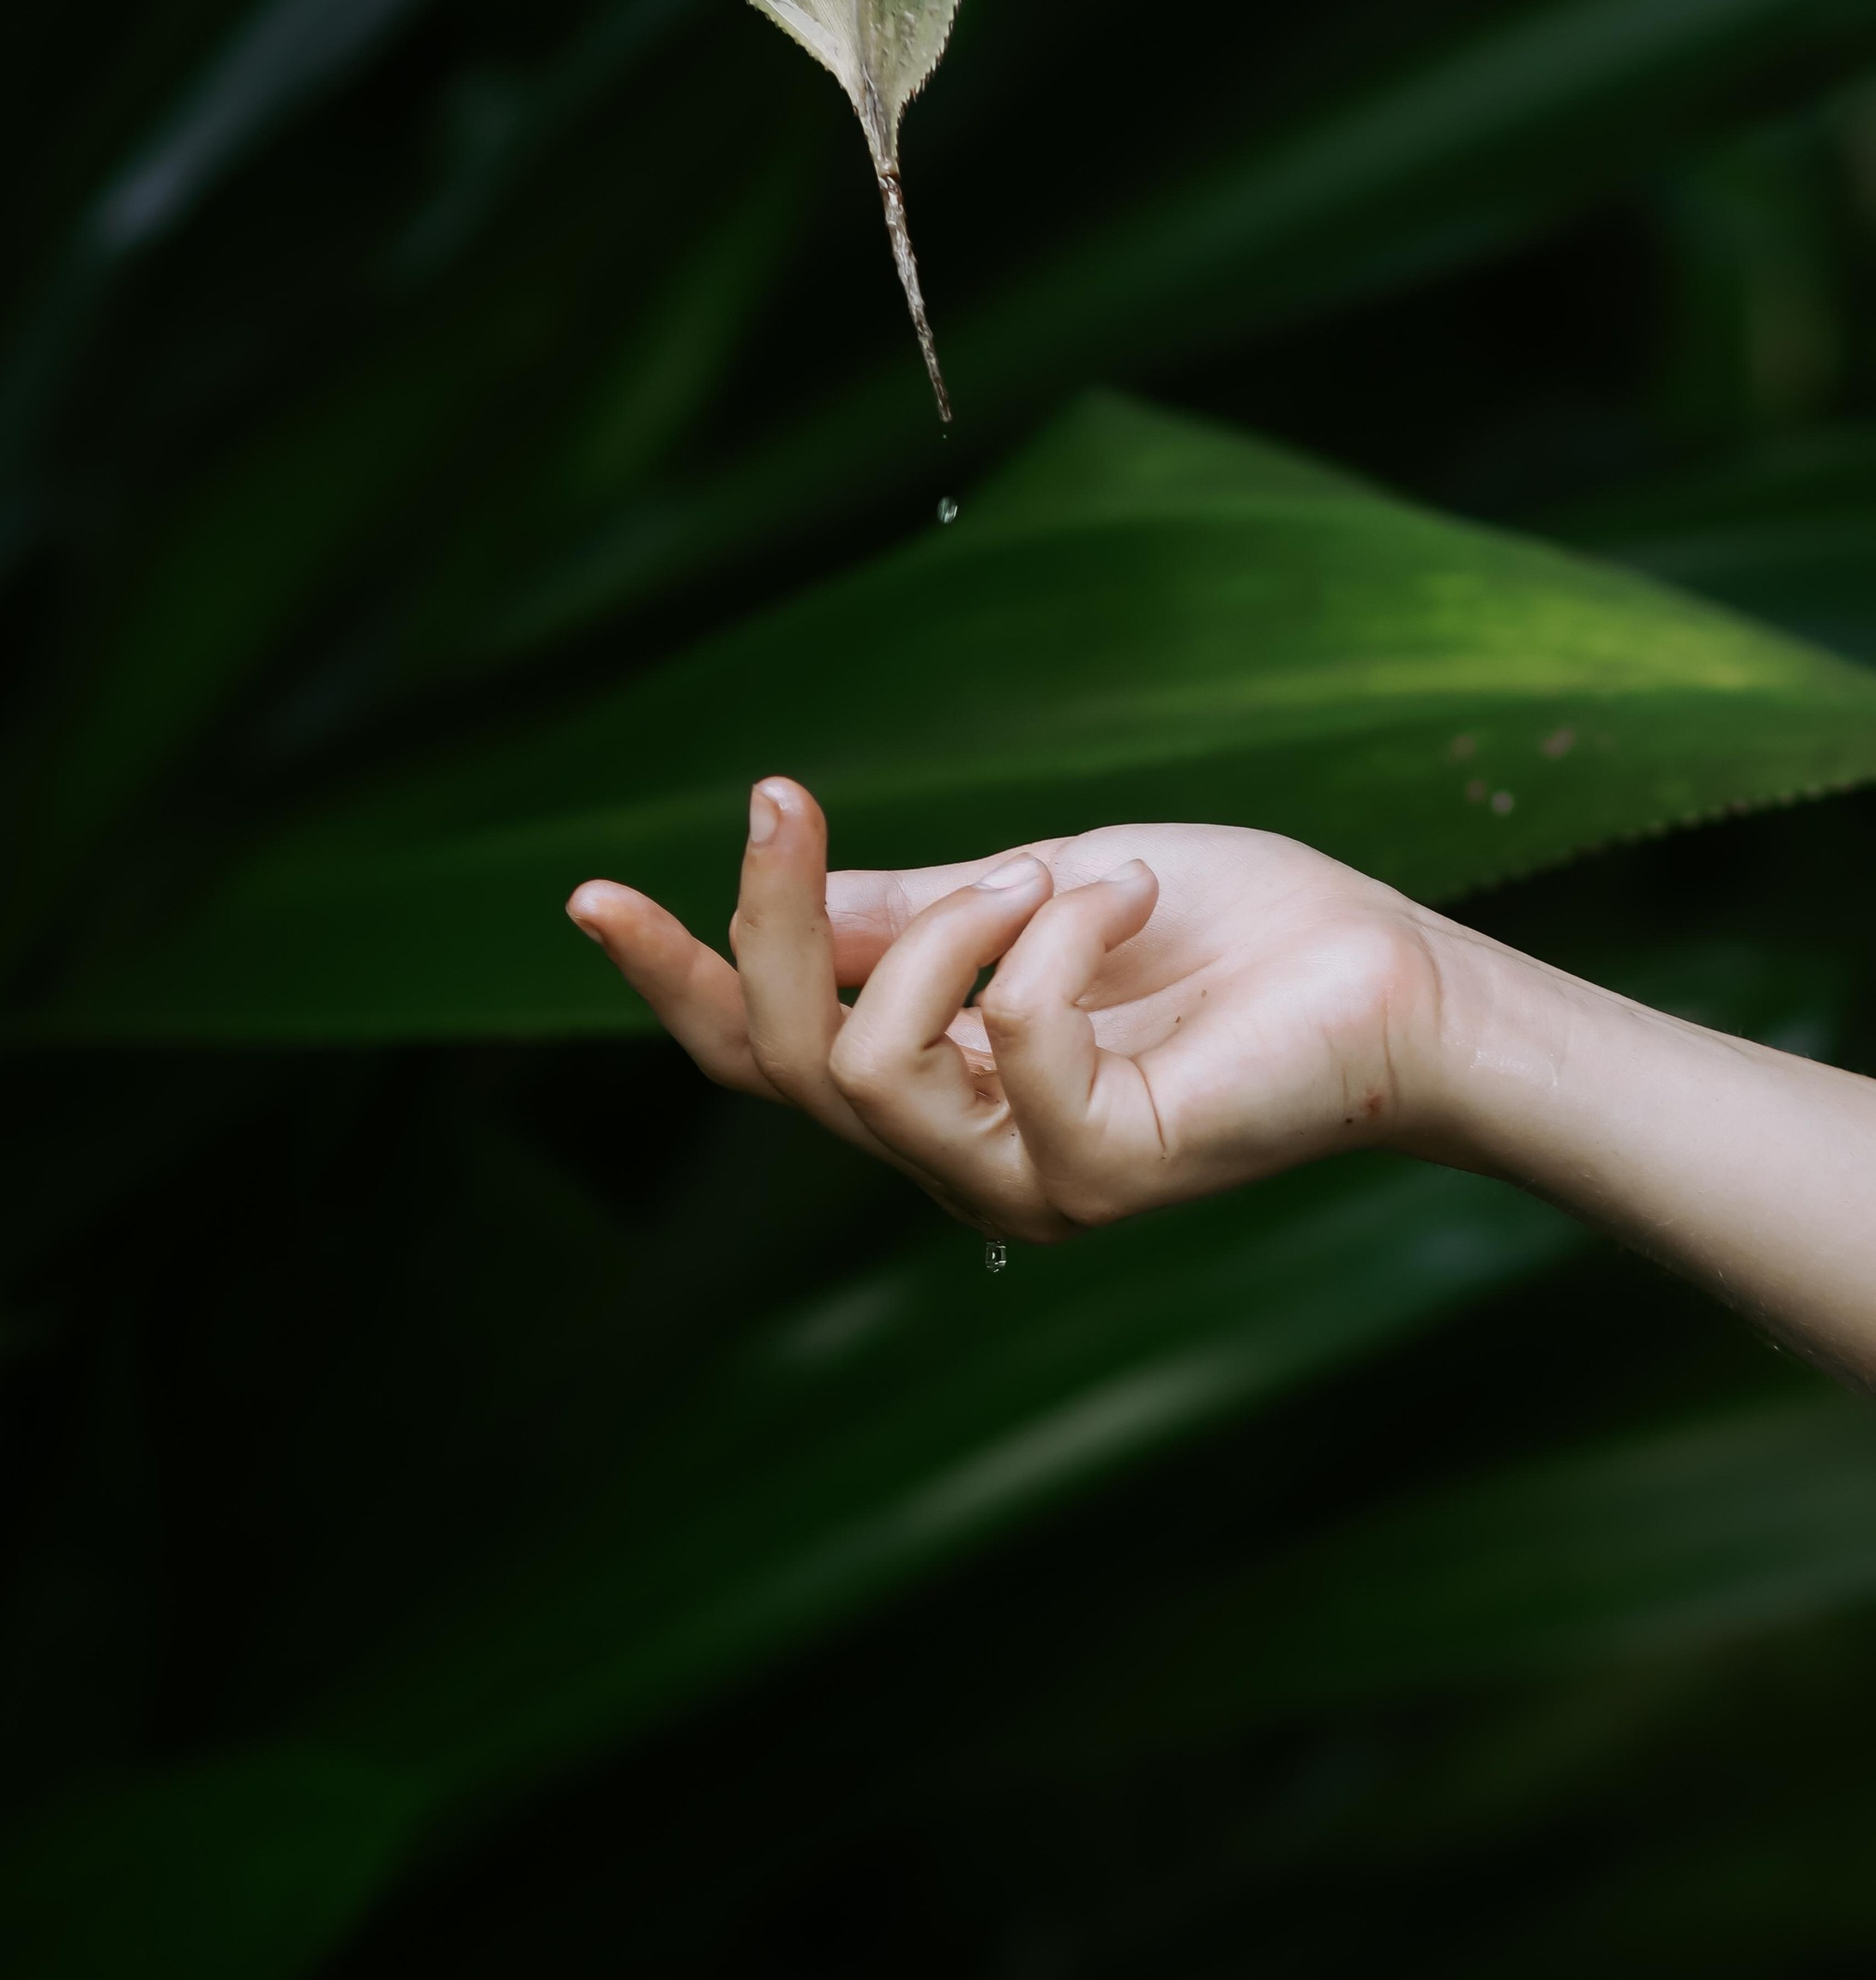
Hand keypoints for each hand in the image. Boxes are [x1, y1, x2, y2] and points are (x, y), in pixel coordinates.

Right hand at [566, 778, 1450, 1241]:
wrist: (1393, 973)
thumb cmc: (1233, 927)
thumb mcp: (1035, 886)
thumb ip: (907, 908)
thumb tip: (784, 890)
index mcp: (936, 1079)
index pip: (763, 1053)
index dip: (672, 978)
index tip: (587, 894)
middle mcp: (960, 1152)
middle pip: (785, 1059)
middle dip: (764, 921)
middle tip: (784, 797)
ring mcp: (1024, 1182)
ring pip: (868, 1066)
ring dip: (949, 928)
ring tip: (1060, 873)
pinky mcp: (1100, 1179)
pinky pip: (1006, 1045)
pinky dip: (1054, 939)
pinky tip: (1125, 898)